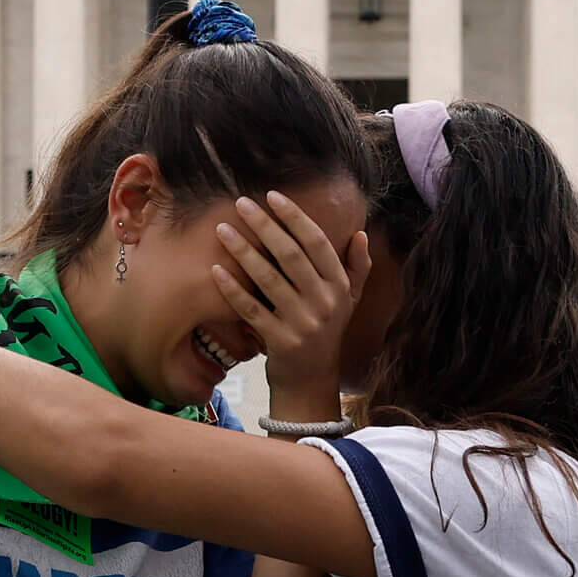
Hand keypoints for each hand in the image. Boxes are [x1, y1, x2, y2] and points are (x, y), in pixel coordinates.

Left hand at [209, 191, 369, 409]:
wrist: (311, 380)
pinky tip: (216, 270)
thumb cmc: (327, 332)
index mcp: (339, 286)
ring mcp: (302, 323)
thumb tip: (361, 233)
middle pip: (291, 255)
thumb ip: (357, 267)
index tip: (272, 196)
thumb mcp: (349, 301)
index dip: (295, 217)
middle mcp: (325, 302)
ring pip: (269, 279)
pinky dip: (233, 289)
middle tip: (241, 204)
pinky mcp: (280, 341)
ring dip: (244, 251)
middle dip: (265, 226)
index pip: (317, 243)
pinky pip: (252, 310)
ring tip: (223, 229)